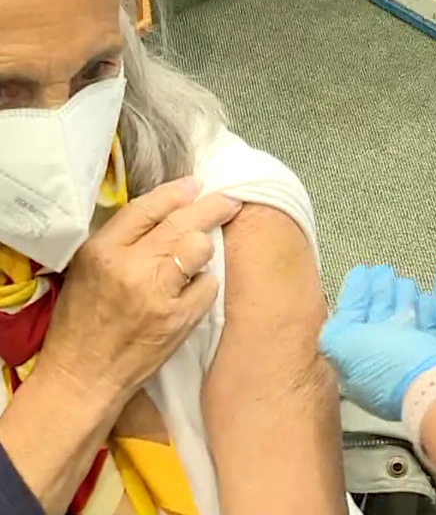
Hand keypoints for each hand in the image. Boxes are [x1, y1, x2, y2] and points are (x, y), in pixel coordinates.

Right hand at [38, 177, 241, 398]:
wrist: (83, 375)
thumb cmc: (82, 320)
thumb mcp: (88, 269)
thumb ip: (121, 239)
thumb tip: (166, 210)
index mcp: (102, 251)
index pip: (146, 208)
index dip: (176, 192)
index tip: (195, 184)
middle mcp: (130, 268)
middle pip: (181, 223)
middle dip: (212, 206)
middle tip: (230, 200)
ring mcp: (157, 295)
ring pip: (199, 248)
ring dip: (205, 247)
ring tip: (199, 253)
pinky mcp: (178, 320)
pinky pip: (208, 285)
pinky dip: (204, 283)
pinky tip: (193, 288)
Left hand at [319, 265, 435, 420]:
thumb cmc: (387, 361)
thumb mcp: (344, 345)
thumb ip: (333, 333)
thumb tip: (334, 325)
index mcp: (355, 362)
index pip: (351, 321)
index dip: (354, 295)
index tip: (363, 270)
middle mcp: (379, 364)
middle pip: (376, 320)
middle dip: (378, 294)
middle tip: (384, 269)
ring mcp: (408, 362)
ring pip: (401, 323)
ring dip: (400, 299)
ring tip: (404, 279)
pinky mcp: (435, 359)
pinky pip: (426, 331)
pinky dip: (424, 312)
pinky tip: (424, 296)